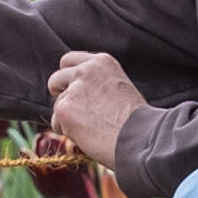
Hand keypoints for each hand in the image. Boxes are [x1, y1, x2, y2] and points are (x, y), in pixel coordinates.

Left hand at [47, 49, 145, 168]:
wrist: (141, 136)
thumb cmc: (138, 120)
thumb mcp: (120, 87)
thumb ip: (98, 84)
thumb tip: (81, 96)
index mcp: (102, 62)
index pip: (69, 60)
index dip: (68, 77)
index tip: (72, 88)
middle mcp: (85, 70)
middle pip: (56, 79)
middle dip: (60, 94)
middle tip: (74, 110)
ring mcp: (73, 89)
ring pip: (57, 105)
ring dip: (69, 119)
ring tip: (93, 129)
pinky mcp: (64, 109)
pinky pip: (57, 123)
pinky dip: (69, 133)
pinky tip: (88, 136)